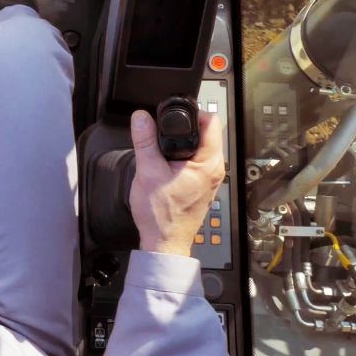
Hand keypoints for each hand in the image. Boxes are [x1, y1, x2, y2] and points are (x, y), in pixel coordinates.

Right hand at [129, 109, 224, 257]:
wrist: (164, 242)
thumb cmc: (161, 215)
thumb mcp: (148, 172)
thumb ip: (145, 141)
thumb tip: (141, 117)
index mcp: (208, 163)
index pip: (211, 122)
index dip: (192, 113)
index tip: (173, 115)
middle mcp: (215, 170)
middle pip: (206, 133)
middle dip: (184, 128)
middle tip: (163, 130)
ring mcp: (210, 179)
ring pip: (200, 148)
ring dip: (182, 143)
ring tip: (163, 148)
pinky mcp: (202, 186)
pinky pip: (196, 162)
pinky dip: (182, 157)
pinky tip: (167, 164)